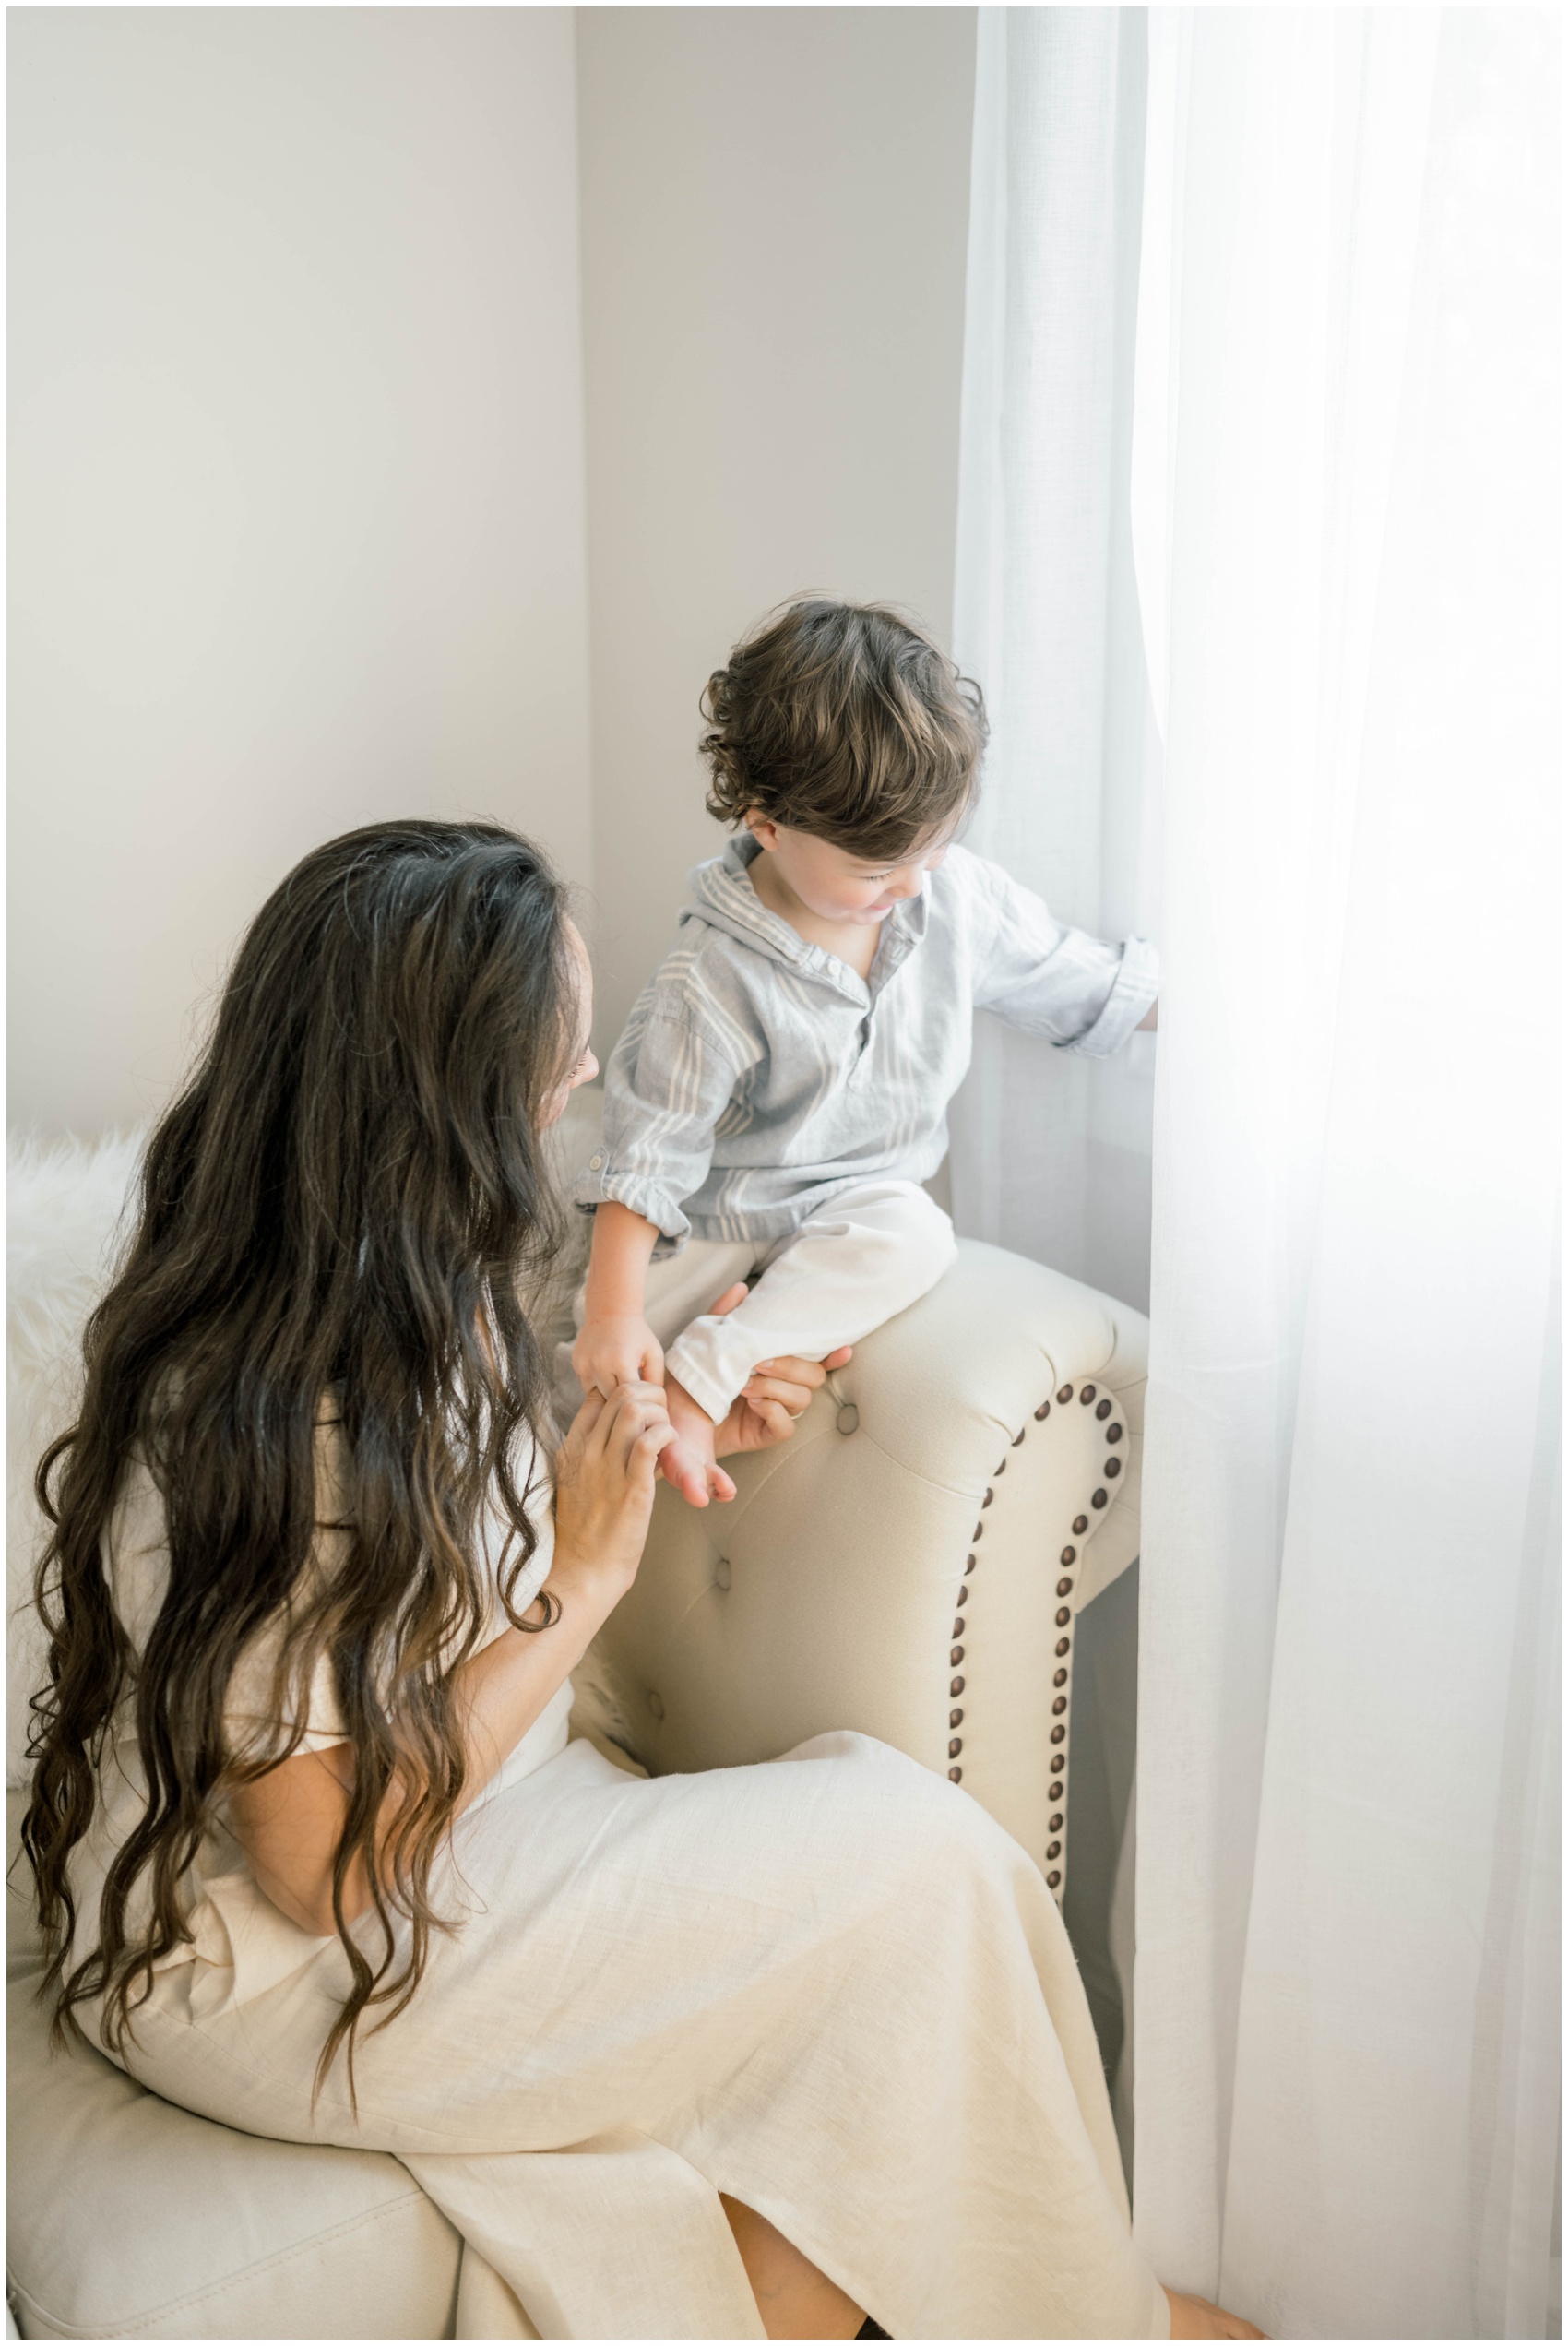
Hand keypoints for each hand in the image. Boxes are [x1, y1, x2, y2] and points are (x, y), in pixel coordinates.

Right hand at [552, 1380, 672, 1596]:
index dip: (624, 1393)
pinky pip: (651, 1442)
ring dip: (660, 1413)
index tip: (642, 1409)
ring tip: (667, 1433)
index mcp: (571, 1449)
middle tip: (662, 1415)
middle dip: (649, 1394)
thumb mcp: (577, 1484)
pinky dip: (667, 1435)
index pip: (596, 1396)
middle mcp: (586, 1453)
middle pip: (618, 1393)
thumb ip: (592, 1456)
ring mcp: (607, 1469)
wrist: (583, 1571)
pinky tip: (671, 1449)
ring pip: (634, 1409)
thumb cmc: (585, 1532)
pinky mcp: (632, 1489)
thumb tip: (619, 1434)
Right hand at [573, 1313, 663, 1400]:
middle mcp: (599, 1365)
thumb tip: (657, 1408)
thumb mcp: (654, 1354)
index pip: (628, 1398)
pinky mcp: (576, 1365)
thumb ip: (656, 1382)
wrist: (610, 1310)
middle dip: (622, 1405)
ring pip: (596, 1397)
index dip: (637, 1404)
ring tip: (619, 1393)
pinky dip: (597, 1388)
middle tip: (632, 1405)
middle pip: (610, 1401)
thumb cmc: (637, 1334)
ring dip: (607, 1398)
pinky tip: (608, 1381)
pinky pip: (587, 1387)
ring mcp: (584, 1365)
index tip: (644, 1405)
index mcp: (621, 1362)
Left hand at [700, 1283, 854, 1457]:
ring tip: (745, 1384)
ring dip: (775, 1387)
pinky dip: (772, 1411)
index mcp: (777, 1363)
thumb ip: (725, 1316)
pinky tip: (752, 1403)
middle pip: (814, 1376)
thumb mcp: (707, 1341)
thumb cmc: (695, 1376)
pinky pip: (785, 1426)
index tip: (843, 1347)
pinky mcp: (766, 1434)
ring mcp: (777, 1411)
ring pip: (801, 1399)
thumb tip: (742, 1289)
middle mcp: (783, 1387)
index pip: (814, 1357)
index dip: (833, 1355)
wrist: (674, 1414)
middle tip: (758, 1362)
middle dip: (790, 1366)